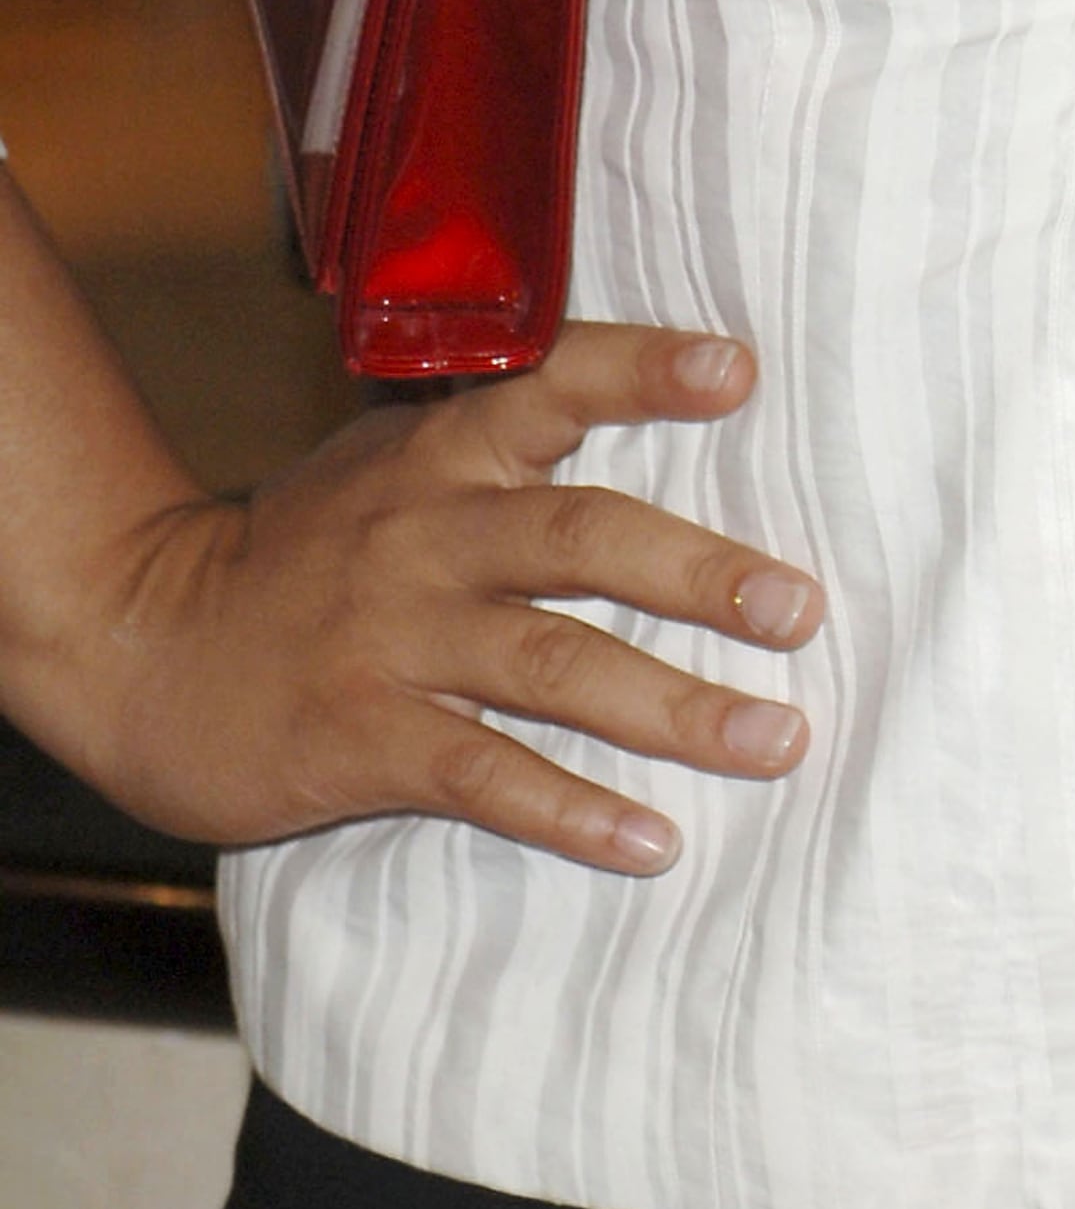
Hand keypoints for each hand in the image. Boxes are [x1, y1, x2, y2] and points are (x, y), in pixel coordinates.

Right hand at [39, 323, 821, 871]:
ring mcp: (392, 638)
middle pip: (582, 537)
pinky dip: (571, 809)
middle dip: (701, 574)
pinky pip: (482, 774)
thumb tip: (657, 413)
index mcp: (438, 454)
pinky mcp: (360, 738)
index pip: (549, 386)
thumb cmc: (300, 552)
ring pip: (554, 665)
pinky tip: (650, 838)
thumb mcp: (388, 464)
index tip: (737, 369)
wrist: (141, 642)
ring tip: (775, 741)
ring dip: (673, 708)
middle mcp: (426, 534)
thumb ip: (500, 442)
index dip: (642, 371)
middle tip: (800, 608)